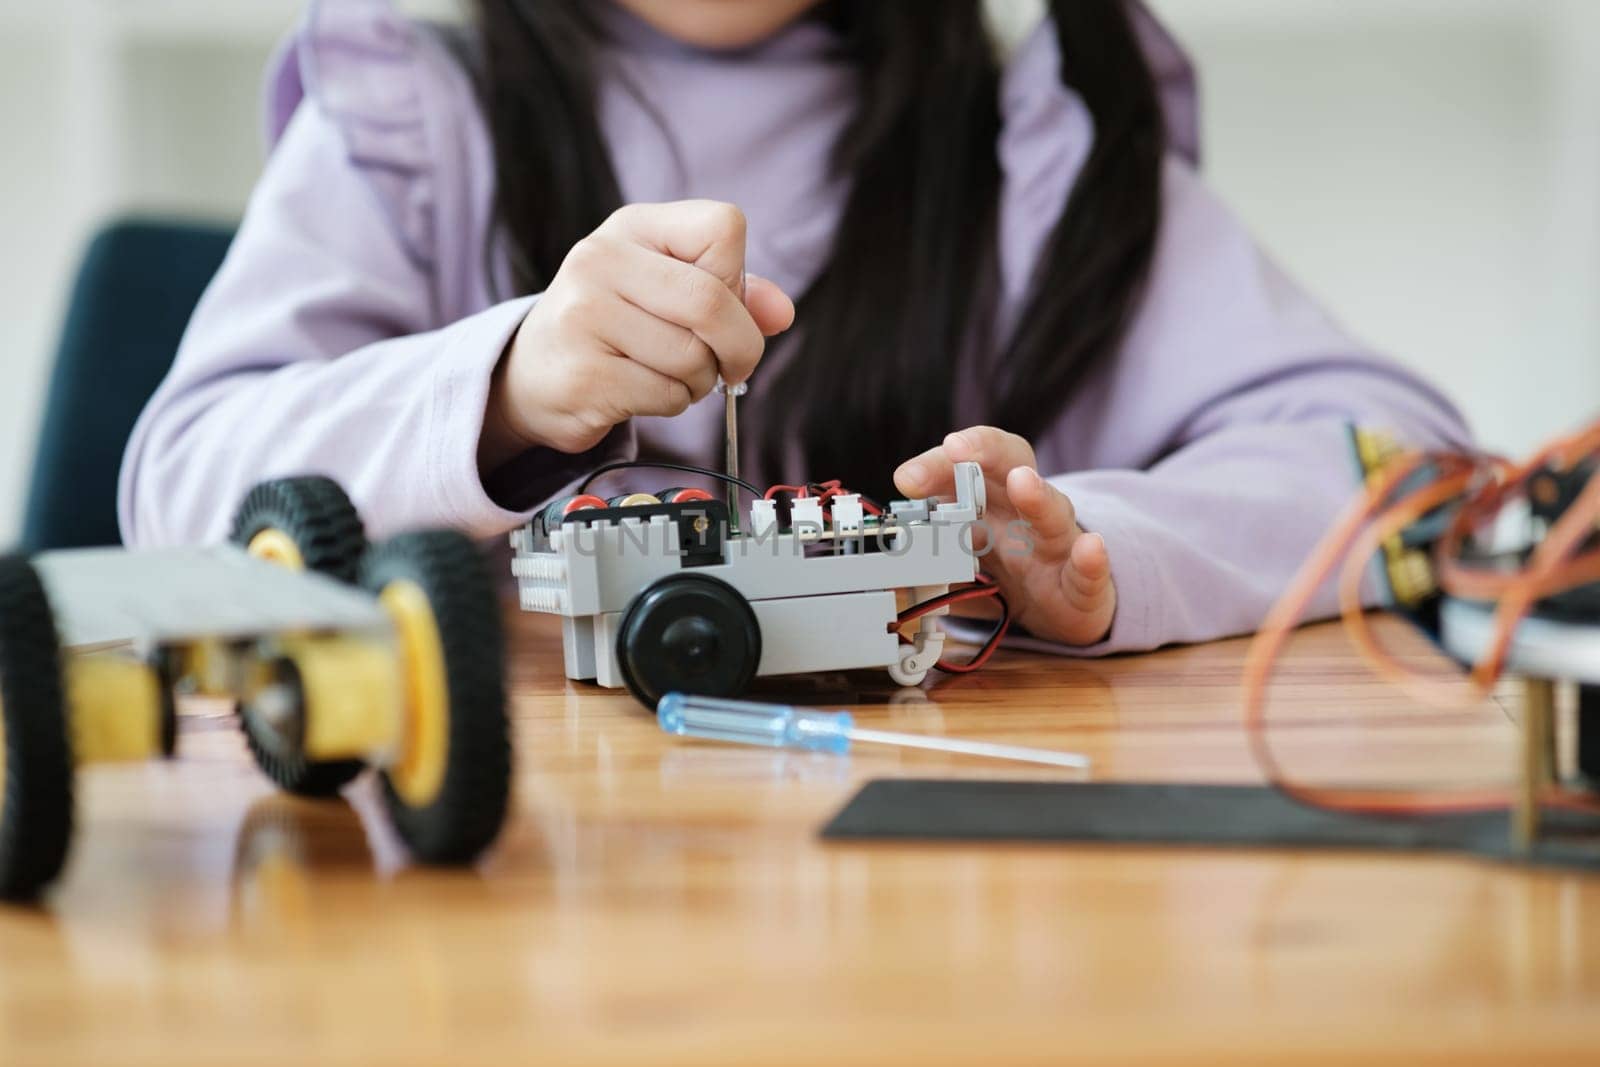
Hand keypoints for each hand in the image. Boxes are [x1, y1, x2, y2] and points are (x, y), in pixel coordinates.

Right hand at [481, 200, 795, 467]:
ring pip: (692, 357)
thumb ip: (733, 293)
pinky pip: (667, 396)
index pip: (724, 228)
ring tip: (669, 375)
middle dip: (740, 347)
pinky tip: (642, 392)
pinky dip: (672, 404)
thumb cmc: (615, 327)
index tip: (725, 307)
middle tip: (733, 367)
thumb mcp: (668, 290)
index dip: (738, 277)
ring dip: (700, 382)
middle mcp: (600, 259)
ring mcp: (584, 315)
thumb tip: (781, 312)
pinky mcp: (584, 374)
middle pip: (712, 301)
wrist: (532, 376)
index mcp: (633, 226)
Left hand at [894, 426, 1116, 646]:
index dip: (939, 464)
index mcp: (993, 500)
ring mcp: (1060, 545)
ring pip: (1054, 512)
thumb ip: (929, 539)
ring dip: (1038, 495)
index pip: (969, 465)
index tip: (907, 477)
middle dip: (984, 452)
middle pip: (1012, 466)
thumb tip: (883, 545)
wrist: (1066, 603)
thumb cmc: (1012, 563)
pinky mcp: (1084, 584)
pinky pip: (1091, 569)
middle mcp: (1028, 512)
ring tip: (1022, 482)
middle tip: (956, 447)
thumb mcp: (965, 546)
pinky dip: (1091, 559)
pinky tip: (1091, 548)